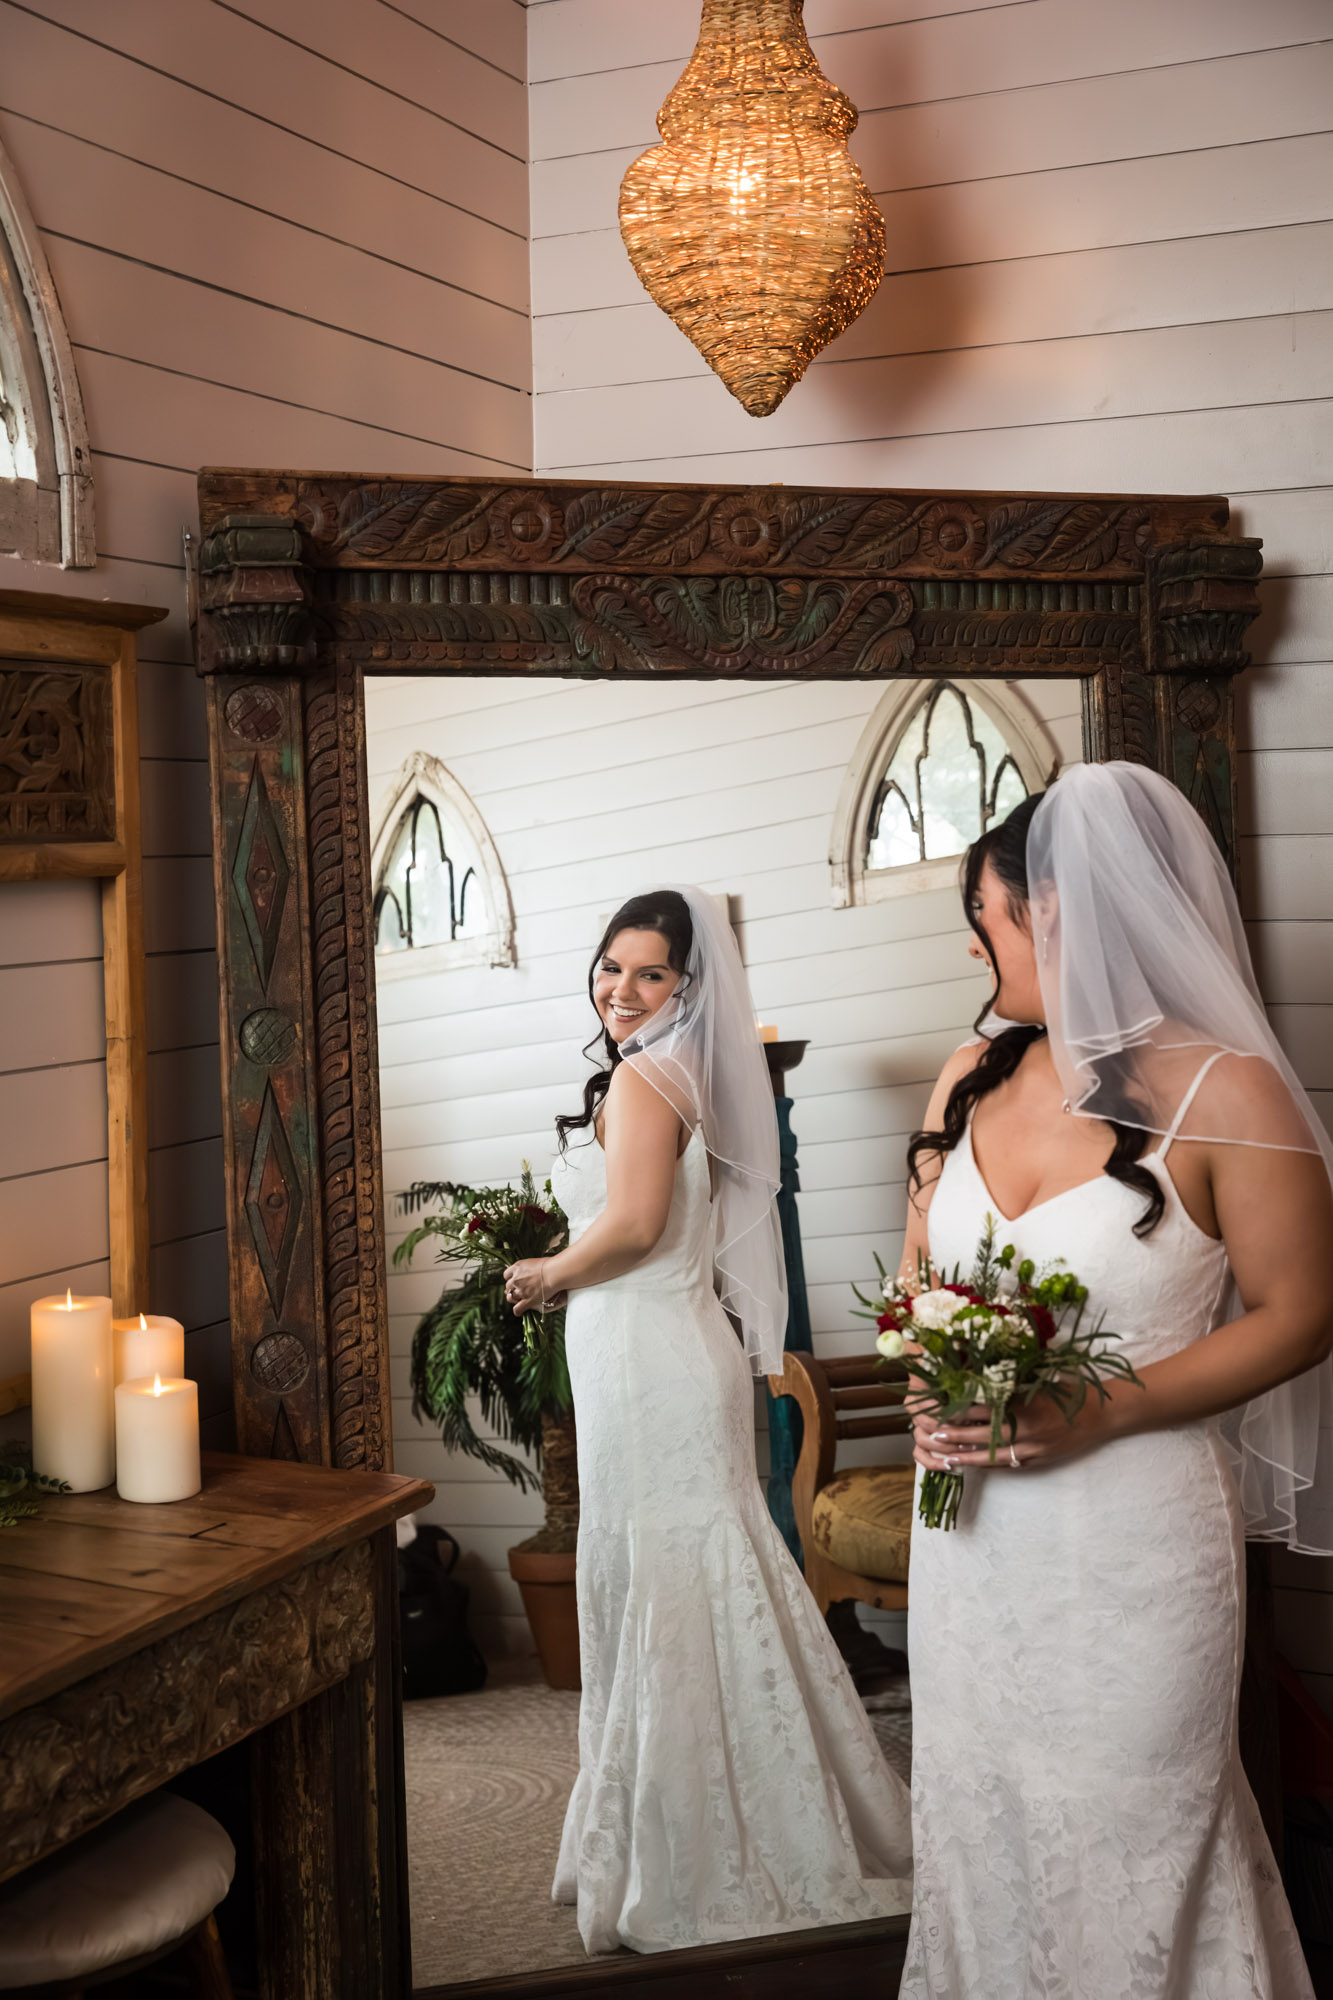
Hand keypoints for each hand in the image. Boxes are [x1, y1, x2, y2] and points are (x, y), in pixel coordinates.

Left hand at [503, 1260, 559, 1314]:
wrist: (555, 1272)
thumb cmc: (549, 1264)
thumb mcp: (534, 1261)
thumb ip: (527, 1267)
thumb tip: (529, 1270)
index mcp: (517, 1267)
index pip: (506, 1274)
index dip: (511, 1278)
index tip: (515, 1279)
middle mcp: (516, 1279)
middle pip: (508, 1286)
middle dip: (513, 1288)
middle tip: (520, 1289)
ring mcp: (521, 1290)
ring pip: (511, 1297)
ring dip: (515, 1298)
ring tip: (520, 1298)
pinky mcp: (527, 1300)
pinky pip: (517, 1308)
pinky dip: (517, 1311)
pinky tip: (520, 1311)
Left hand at [912, 1392, 1109, 1472]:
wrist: (1102, 1415)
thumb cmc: (1069, 1391)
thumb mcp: (1040, 1383)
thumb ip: (1012, 1385)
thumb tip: (979, 1381)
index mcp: (1025, 1409)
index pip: (985, 1412)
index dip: (961, 1413)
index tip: (941, 1410)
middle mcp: (1027, 1433)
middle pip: (984, 1438)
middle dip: (958, 1438)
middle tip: (934, 1437)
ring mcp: (1033, 1451)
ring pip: (994, 1458)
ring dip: (969, 1459)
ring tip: (947, 1458)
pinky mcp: (1039, 1461)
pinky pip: (1009, 1467)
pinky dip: (989, 1466)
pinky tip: (974, 1465)